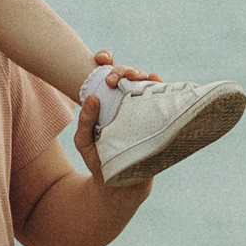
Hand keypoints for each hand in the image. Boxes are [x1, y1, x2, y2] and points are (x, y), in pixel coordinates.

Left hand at [74, 52, 154, 184]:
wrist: (119, 186)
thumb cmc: (99, 161)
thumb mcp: (84, 142)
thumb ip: (85, 122)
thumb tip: (91, 98)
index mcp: (106, 101)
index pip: (107, 73)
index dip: (106, 59)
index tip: (101, 59)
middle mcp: (125, 101)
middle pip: (127, 74)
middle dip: (121, 69)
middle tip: (110, 80)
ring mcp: (142, 109)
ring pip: (145, 82)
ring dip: (140, 73)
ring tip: (134, 77)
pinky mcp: (156, 119)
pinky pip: (161, 98)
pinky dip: (160, 85)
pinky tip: (155, 80)